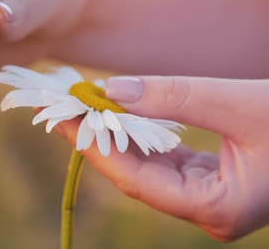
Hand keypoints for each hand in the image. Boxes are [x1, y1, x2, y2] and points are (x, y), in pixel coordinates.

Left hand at [54, 76, 268, 241]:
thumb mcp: (240, 102)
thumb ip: (175, 96)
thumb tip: (111, 90)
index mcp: (216, 208)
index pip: (135, 178)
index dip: (94, 145)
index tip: (62, 115)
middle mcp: (209, 210)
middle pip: (134, 174)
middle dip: (98, 139)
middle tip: (61, 107)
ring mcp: (211, 196)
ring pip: (147, 167)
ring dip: (116, 135)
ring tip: (81, 107)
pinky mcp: (215, 178)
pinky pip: (166, 159)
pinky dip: (141, 135)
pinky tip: (119, 115)